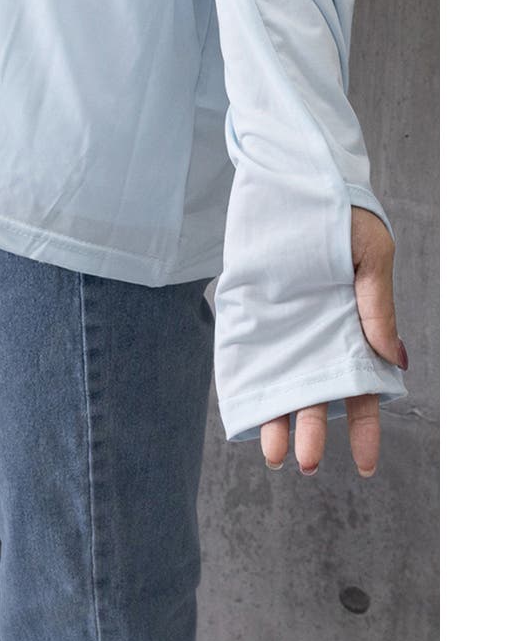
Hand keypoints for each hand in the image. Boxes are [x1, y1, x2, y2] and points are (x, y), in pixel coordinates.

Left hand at [260, 206, 407, 477]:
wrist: (291, 177)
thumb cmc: (343, 212)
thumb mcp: (370, 256)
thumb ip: (376, 307)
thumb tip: (395, 359)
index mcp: (354, 326)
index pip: (362, 387)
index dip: (363, 426)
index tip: (363, 463)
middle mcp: (316, 333)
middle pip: (316, 393)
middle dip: (312, 431)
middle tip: (305, 462)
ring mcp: (282, 326)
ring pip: (281, 382)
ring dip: (277, 418)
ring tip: (272, 454)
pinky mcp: (250, 313)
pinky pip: (248, 356)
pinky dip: (247, 384)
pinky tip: (245, 413)